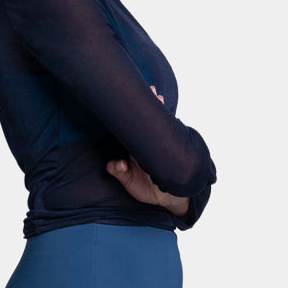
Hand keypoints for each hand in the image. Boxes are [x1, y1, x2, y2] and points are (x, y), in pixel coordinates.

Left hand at [106, 87, 189, 216]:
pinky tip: (170, 114)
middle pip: (145, 119)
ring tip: (158, 96)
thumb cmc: (150, 189)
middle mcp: (147, 143)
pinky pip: (172, 132)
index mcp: (135, 148)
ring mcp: (161, 145)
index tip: (125, 99)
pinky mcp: (173, 149)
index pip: (129, 127)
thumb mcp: (131, 183)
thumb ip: (119, 173)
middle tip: (148, 88)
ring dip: (159, 109)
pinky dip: (170, 123)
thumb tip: (114, 163)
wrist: (171, 198)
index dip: (127, 114)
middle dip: (147, 104)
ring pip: (159, 123)